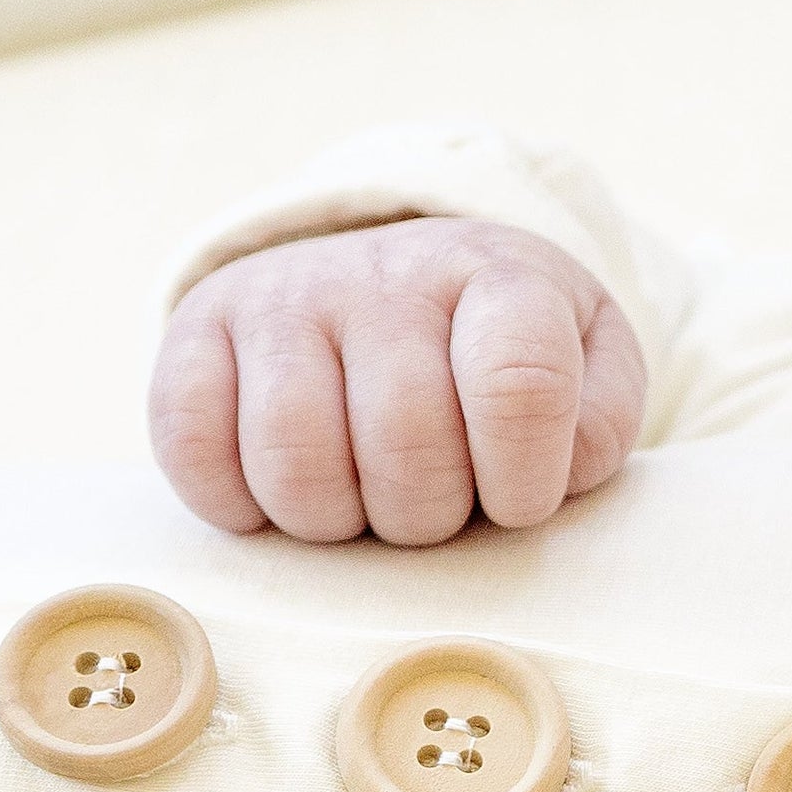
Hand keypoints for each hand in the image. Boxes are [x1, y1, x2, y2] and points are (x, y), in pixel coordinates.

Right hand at [149, 215, 644, 542]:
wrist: (391, 282)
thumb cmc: (497, 359)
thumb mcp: (585, 369)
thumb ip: (598, 423)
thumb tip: (562, 466)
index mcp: (499, 277)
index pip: (518, 389)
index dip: (522, 482)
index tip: (516, 501)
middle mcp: (384, 271)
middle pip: (404, 444)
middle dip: (427, 513)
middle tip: (433, 502)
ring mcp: (283, 295)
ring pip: (296, 461)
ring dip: (335, 520)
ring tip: (362, 499)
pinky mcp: (195, 329)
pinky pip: (194, 447)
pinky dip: (238, 503)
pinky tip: (280, 491)